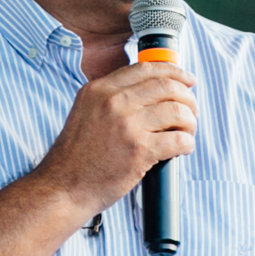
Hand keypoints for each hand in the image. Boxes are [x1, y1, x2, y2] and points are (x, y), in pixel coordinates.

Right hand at [31, 62, 195, 220]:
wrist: (63, 187)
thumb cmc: (76, 157)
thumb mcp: (85, 112)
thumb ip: (110, 98)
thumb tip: (148, 91)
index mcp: (99, 89)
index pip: (146, 68)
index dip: (173, 71)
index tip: (186, 80)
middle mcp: (113, 102)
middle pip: (167, 86)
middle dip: (187, 97)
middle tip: (191, 110)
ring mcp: (127, 125)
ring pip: (177, 110)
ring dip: (190, 121)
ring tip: (187, 131)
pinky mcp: (139, 151)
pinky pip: (178, 139)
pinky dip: (187, 143)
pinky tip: (183, 148)